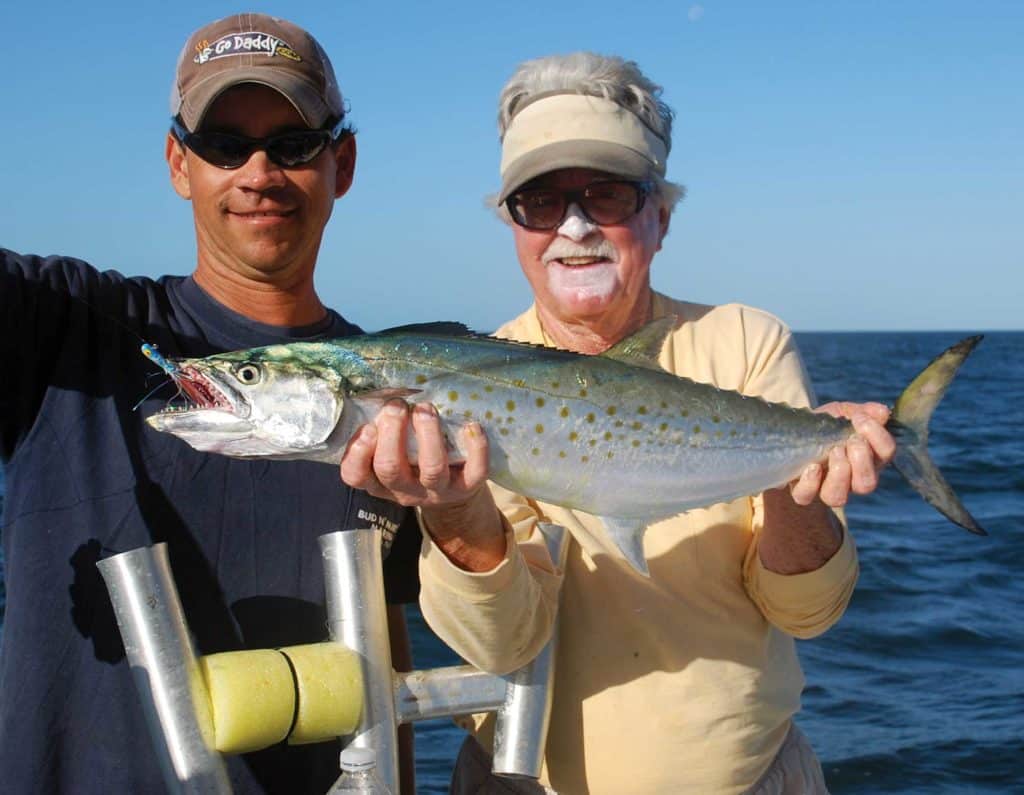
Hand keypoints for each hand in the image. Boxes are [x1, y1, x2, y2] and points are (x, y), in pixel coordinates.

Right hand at [340, 399, 489, 507]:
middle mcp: (405, 489)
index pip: (356, 475)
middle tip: (398, 406)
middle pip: (390, 468)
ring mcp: (437, 491)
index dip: (358, 452)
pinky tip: (471, 425)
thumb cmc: (413, 462)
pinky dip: (476, 447)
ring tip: (426, 408)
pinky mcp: (467, 487)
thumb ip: (382, 431)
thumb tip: (381, 395)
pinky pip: (475, 472)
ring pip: (432, 469)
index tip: (368, 427)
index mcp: (379, 481)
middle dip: (392, 432)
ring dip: (429, 434)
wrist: (452, 492)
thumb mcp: (391, 451)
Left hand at [789, 402, 895, 507]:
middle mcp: (851, 479)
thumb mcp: (842, 413)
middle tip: (851, 440)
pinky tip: (812, 466)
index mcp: (868, 458)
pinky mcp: (801, 491)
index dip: (878, 437)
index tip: (860, 419)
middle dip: (862, 459)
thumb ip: (862, 412)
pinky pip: (805, 497)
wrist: (791, 435)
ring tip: (834, 451)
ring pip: (838, 498)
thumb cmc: (824, 426)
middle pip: (867, 484)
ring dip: (840, 473)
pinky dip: (810, 483)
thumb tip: (882, 411)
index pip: (886, 453)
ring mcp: (825, 488)